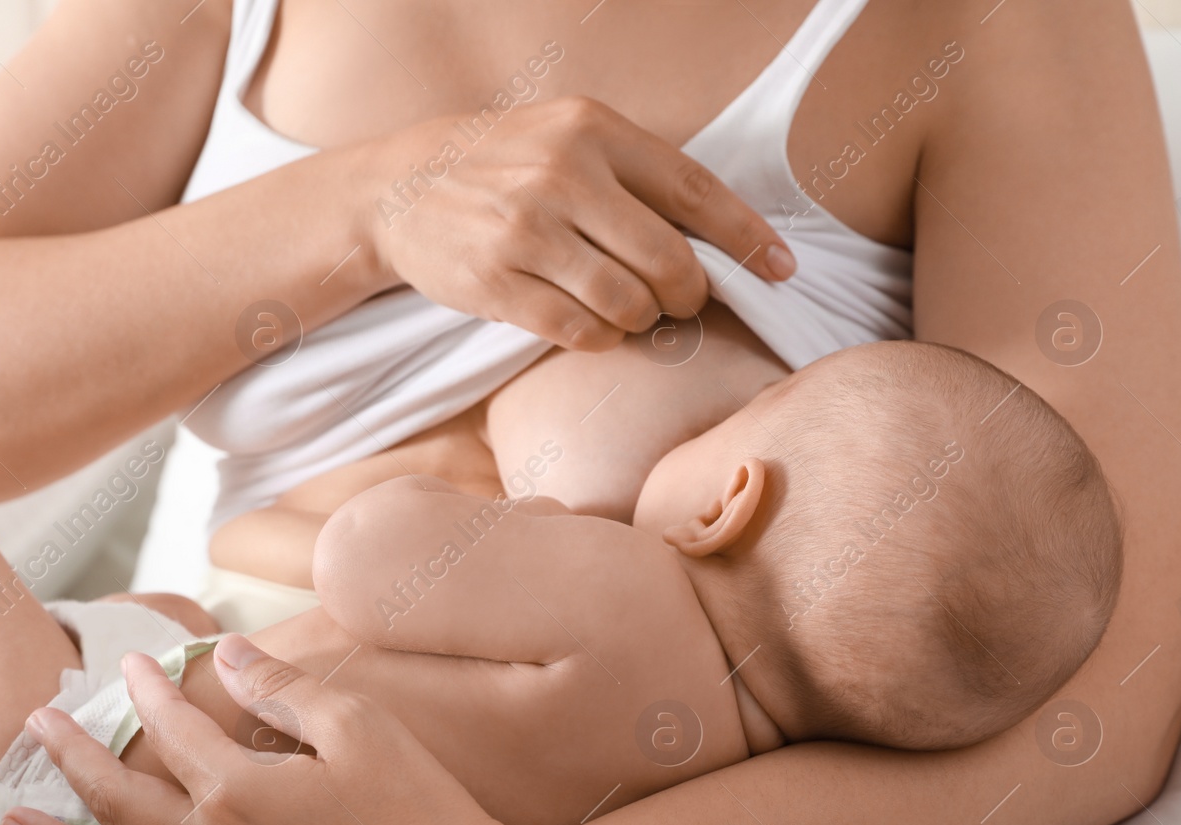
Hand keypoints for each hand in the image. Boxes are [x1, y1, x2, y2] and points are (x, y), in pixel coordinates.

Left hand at [1, 635, 538, 824]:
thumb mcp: (360, 728)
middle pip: (119, 798)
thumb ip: (283, 689)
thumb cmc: (424, 815)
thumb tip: (227, 654)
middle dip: (71, 755)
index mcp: (243, 792)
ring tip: (16, 823)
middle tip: (39, 724)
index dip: (148, 690)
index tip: (135, 662)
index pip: (172, 729)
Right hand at [359, 95, 793, 351]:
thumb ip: (634, 173)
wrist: (399, 188)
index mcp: (591, 130)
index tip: (781, 269)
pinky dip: (599, 338)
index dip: (746, 237)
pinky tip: (592, 325)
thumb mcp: (566, 137)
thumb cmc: (501, 165)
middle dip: (690, 295)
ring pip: (627, 303)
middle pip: (667, 260)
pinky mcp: (496, 282)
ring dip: (642, 321)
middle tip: (683, 303)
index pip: (693, 190)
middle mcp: (561, 175)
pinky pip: (578, 331)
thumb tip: (719, 236)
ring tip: (631, 312)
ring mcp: (525, 231)